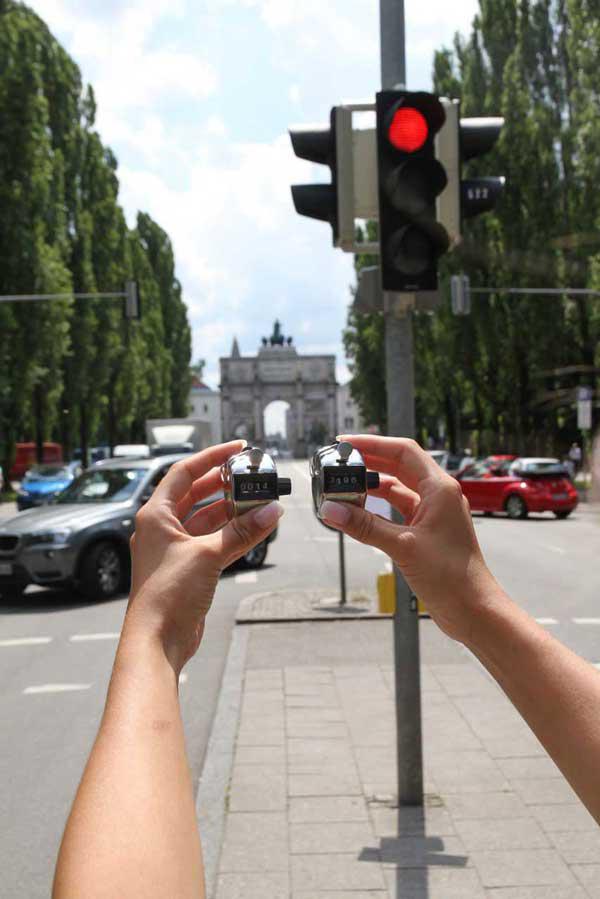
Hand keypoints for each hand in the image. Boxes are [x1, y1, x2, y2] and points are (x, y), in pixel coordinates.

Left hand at [125, 441, 282, 671]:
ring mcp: (174, 549)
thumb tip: (271, 512)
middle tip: (250, 474)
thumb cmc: (167, 594)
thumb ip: (241, 532)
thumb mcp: (208, 555)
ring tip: (258, 501)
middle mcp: (162, 528)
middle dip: (223, 484)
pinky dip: (231, 534)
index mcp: (155, 515)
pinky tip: (253, 528)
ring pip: (206, 519)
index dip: (210, 457)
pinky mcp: (186, 568)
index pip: (184, 473)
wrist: (157, 640)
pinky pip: (212, 542)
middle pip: (195, 494)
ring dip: (231, 511)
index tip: (236, 449)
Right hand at [320, 435, 501, 642]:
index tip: (345, 444)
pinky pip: (399, 510)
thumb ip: (365, 526)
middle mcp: (439, 496)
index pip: (404, 451)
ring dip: (373, 485)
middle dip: (370, 461)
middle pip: (399, 466)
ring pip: (398, 488)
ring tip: (345, 485)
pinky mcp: (427, 531)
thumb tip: (332, 510)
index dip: (373, 444)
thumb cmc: (451, 576)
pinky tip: (359, 510)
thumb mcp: (403, 547)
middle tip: (340, 461)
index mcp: (441, 489)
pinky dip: (378, 508)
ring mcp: (433, 513)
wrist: (473, 610)